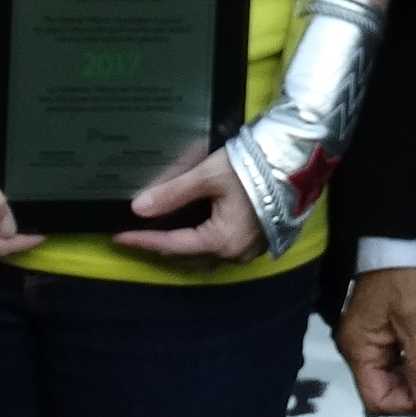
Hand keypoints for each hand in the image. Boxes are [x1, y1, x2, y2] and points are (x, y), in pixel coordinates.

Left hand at [116, 147, 266, 264]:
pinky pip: (221, 248)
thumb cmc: (252, 167)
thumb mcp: (208, 176)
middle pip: (188, 256)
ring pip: (204, 255)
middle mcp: (235, 253)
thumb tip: (139, 208)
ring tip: (158, 233)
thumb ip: (173, 193)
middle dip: (160, 247)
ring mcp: (250, 249)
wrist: (297, 160)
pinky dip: (200, 241)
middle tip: (134, 236)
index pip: (172, 245)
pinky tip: (191, 228)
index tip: (118, 237)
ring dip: (180, 247)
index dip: (143, 240)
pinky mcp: (259, 239)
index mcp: (221, 241)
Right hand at [337, 266, 415, 415]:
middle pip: (382, 388)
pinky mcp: (381, 328)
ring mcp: (369, 338)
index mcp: (358, 348)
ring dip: (414, 377)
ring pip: (391, 374)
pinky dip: (412, 362)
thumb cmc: (405, 278)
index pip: (375, 397)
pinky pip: (395, 358)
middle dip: (410, 391)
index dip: (404, 404)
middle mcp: (358, 348)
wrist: (402, 239)